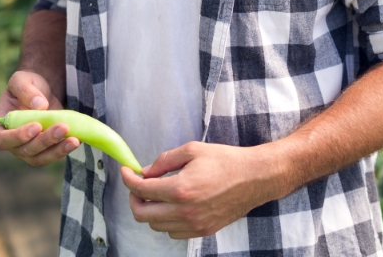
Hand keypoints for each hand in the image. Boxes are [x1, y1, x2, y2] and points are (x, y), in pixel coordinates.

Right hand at [0, 70, 79, 166]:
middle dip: (45, 140)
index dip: (18, 137)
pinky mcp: (46, 149)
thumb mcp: (22, 80)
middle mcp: (13, 142)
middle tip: (63, 127)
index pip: (3, 139)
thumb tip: (40, 106)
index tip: (36, 126)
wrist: (42, 90)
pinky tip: (76, 140)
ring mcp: (29, 148)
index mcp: (1, 126)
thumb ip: (26, 91)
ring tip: (74, 140)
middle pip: (25, 151)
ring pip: (40, 158)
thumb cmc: (27, 84)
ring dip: (57, 150)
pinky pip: (53, 155)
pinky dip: (64, 150)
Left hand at [122, 142, 282, 239]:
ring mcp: (194, 225)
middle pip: (142, 215)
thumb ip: (164, 161)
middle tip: (138, 186)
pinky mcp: (203, 231)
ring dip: (150, 211)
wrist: (255, 178)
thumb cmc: (226, 160)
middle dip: (134, 199)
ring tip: (157, 195)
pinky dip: (166, 222)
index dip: (129, 180)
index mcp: (181, 189)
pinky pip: (173, 233)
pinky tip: (173, 206)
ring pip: (156, 226)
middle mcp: (185, 211)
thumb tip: (145, 172)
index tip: (127, 172)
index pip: (142, 190)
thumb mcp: (193, 150)